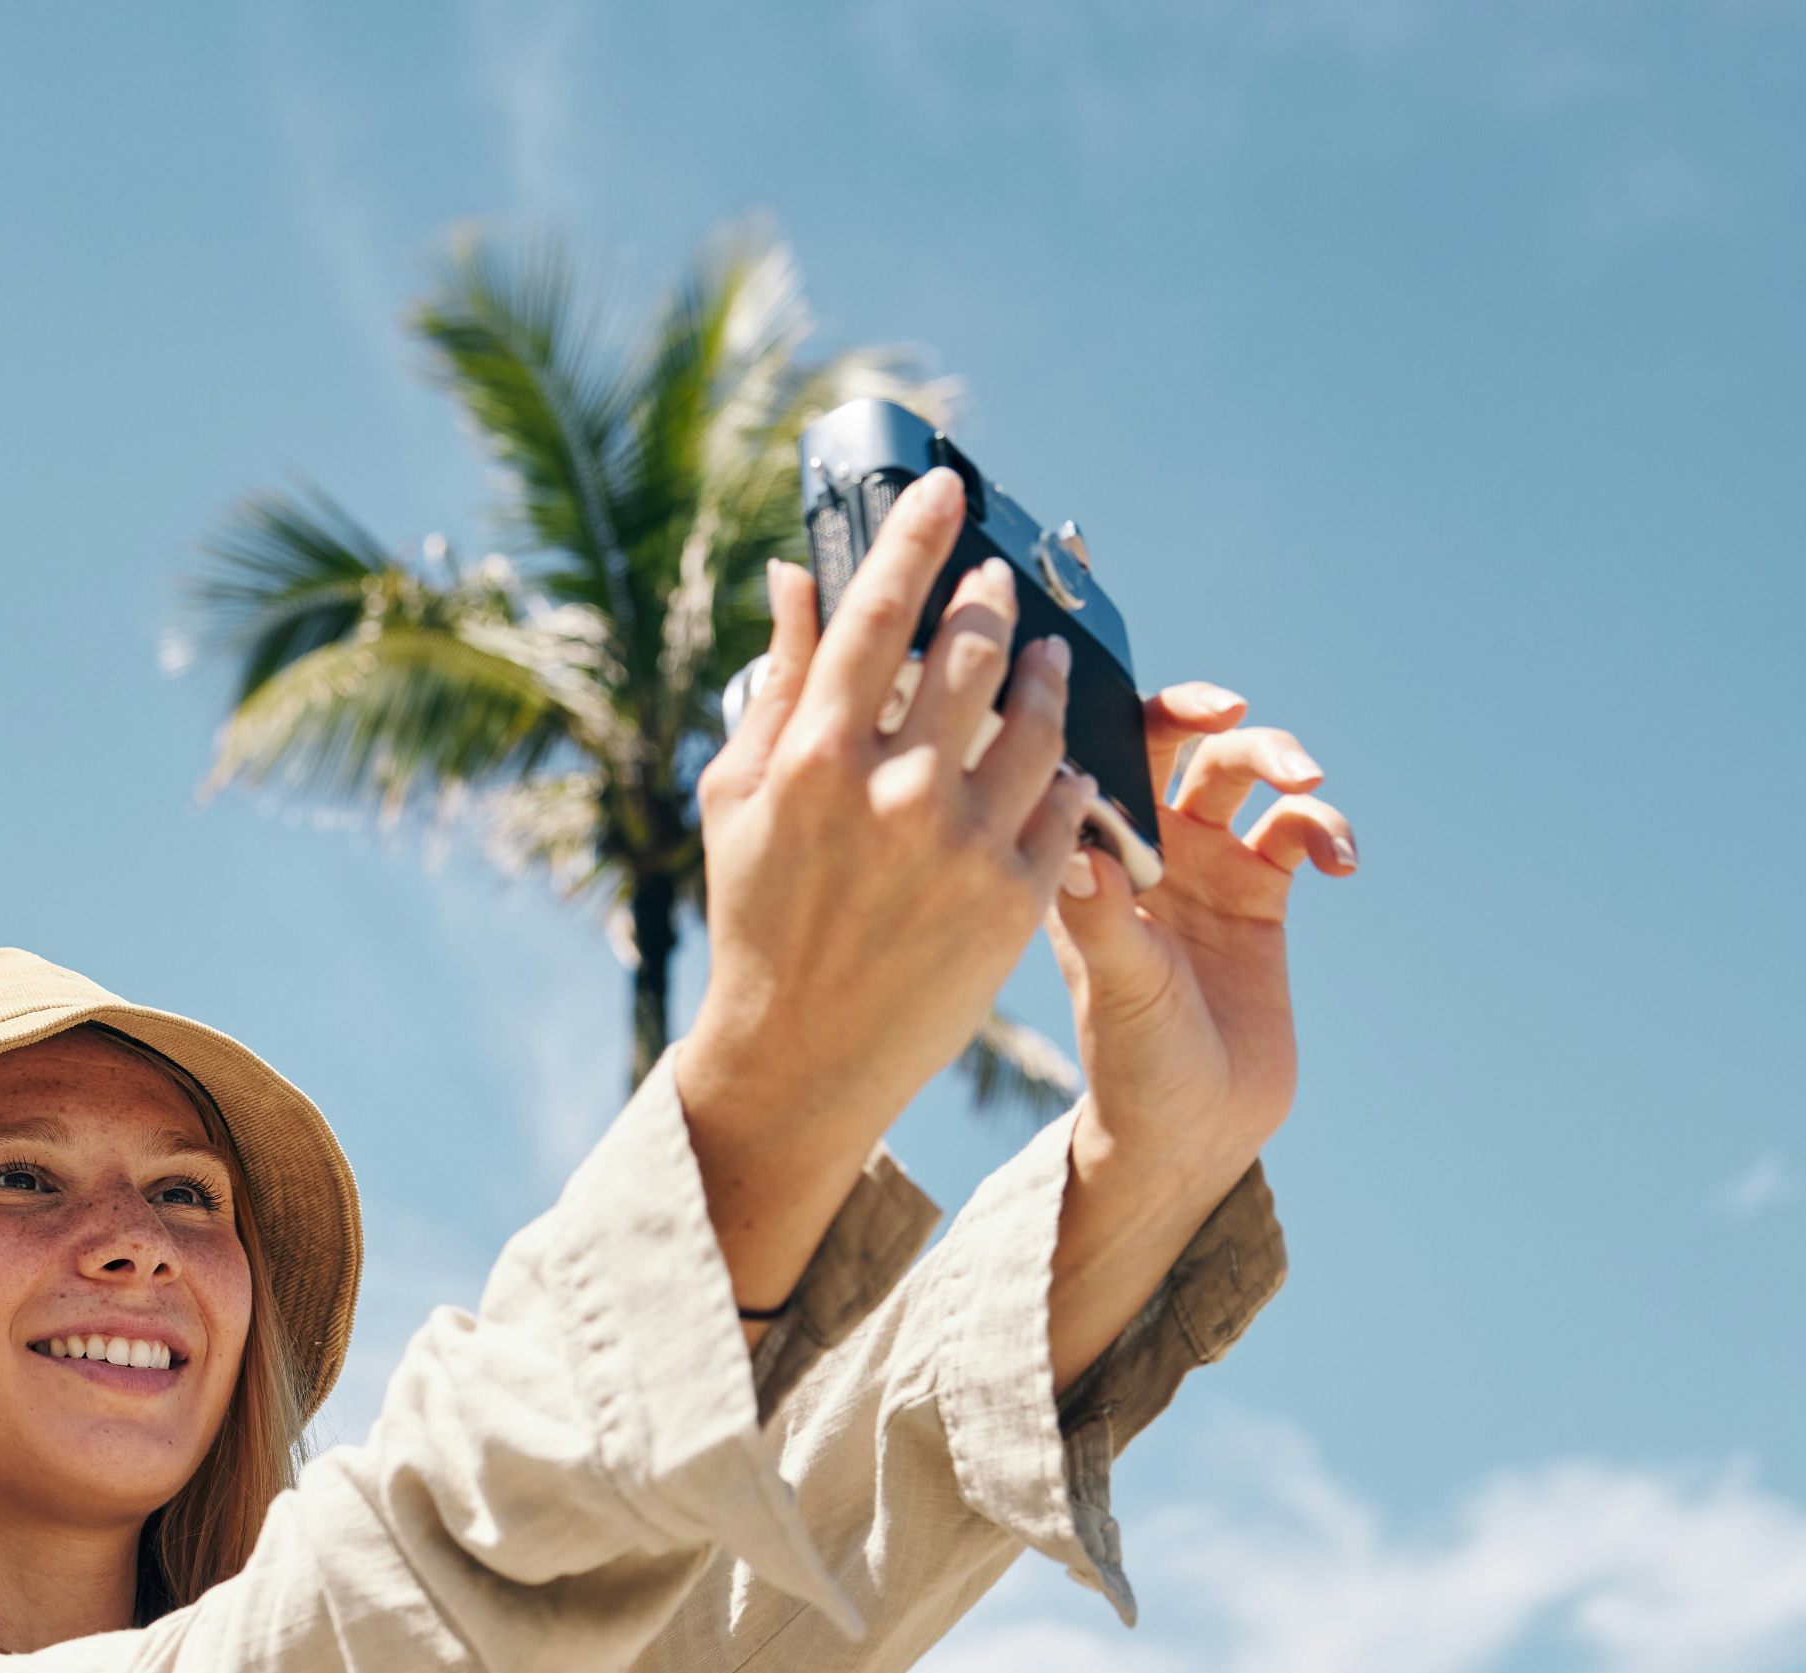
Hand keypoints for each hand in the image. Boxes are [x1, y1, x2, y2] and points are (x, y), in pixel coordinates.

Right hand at [675, 472, 1097, 1309]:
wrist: (802, 1054)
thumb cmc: (760, 914)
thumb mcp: (740, 793)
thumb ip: (777, 680)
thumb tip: (794, 574)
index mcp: (814, 755)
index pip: (881, 609)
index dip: (918, 532)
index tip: (945, 484)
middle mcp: (894, 789)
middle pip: (971, 648)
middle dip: (991, 596)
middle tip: (998, 579)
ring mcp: (961, 843)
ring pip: (1038, 718)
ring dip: (1047, 672)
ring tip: (1044, 656)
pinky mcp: (1015, 897)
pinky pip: (1065, 801)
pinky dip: (1062, 770)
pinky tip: (1054, 759)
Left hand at [1035, 686, 1354, 1384]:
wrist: (1193, 1132)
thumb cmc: (1136, 1066)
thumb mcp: (1120, 991)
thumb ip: (1101, 919)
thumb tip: (1078, 849)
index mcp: (1092, 858)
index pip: (1104, 756)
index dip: (1136, 713)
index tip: (1182, 709)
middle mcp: (1143, 851)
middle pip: (1179, 745)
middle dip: (1215, 717)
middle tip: (1243, 714)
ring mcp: (1203, 870)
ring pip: (1243, 776)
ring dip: (1280, 761)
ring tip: (1311, 790)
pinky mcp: (1260, 897)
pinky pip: (1296, 833)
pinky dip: (1324, 829)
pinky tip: (1342, 860)